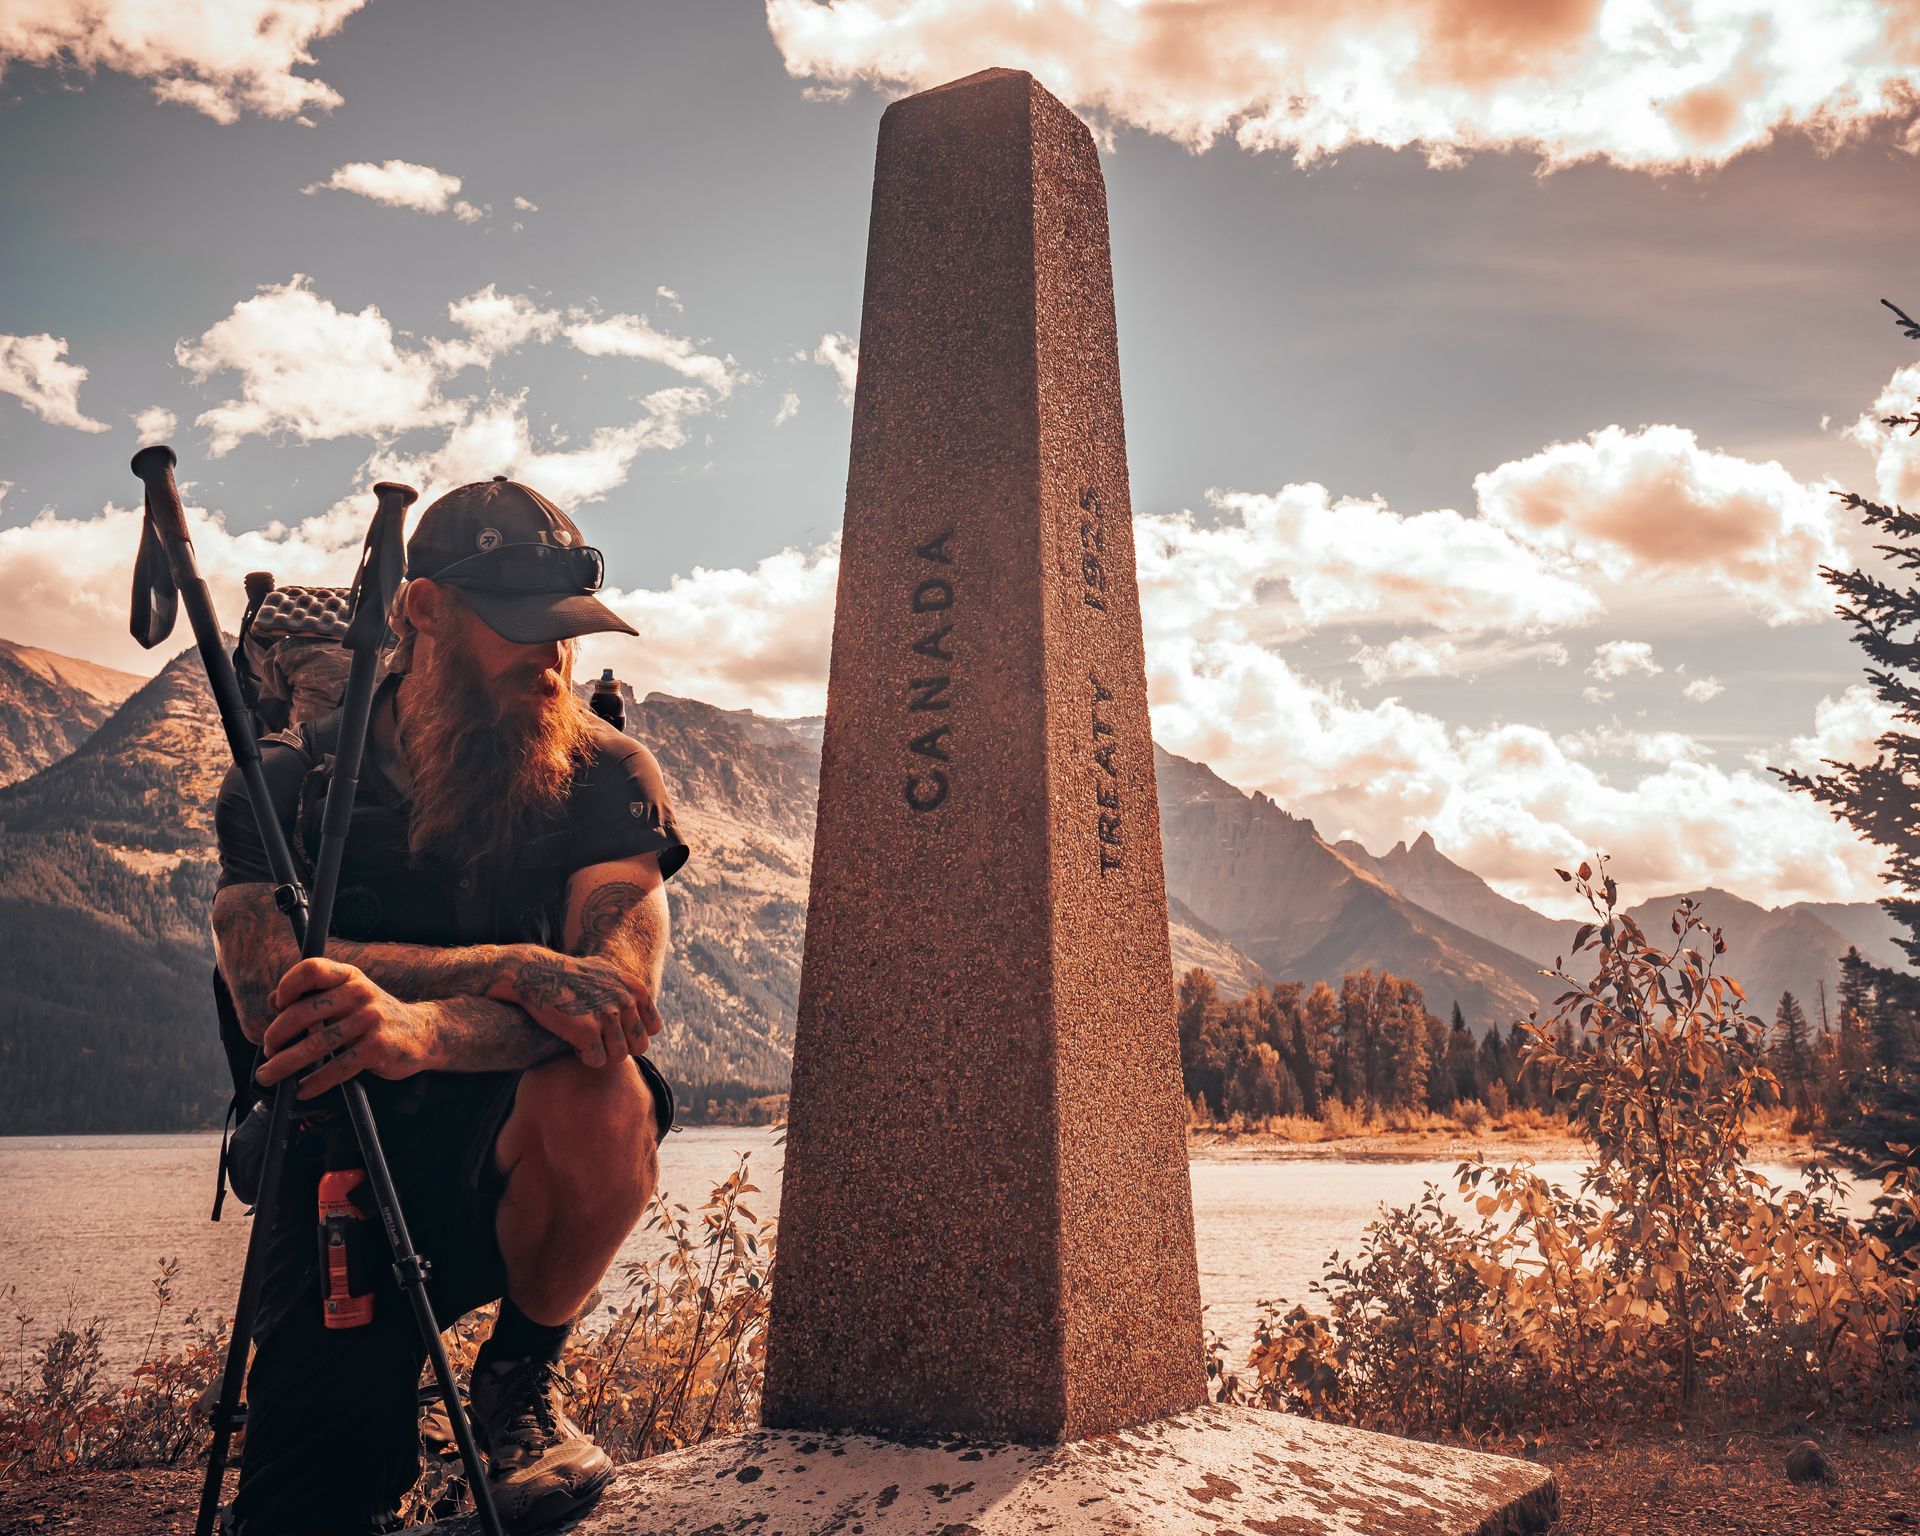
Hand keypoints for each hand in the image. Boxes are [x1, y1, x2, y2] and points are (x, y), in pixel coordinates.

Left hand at [257, 958, 436, 1097]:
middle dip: (276, 1036)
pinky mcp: (376, 1047)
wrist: (422, 1032)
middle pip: (303, 1012)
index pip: (311, 969)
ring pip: (315, 1045)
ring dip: (285, 1064)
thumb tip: (274, 1001)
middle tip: (268, 1052)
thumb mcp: (349, 995)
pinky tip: (303, 1089)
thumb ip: (313, 995)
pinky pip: (337, 1068)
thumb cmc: (375, 1015)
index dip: (288, 985)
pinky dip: (315, 1082)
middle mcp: (359, 993)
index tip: (278, 1005)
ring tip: (269, 1075)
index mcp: (349, 977)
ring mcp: (370, 1020)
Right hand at [486, 951, 660, 1068]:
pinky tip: (573, 1042)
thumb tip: (645, 1003)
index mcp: (636, 988)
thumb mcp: (607, 973)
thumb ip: (628, 989)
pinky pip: (597, 1061)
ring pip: (619, 1057)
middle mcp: (626, 1000)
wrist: (537, 973)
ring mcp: (607, 1015)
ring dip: (601, 1054)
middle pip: (639, 1046)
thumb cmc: (570, 975)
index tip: (613, 1031)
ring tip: (584, 1040)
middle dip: (619, 1048)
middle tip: (598, 1040)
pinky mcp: (587, 1030)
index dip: (632, 1034)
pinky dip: (584, 1057)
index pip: (653, 1029)